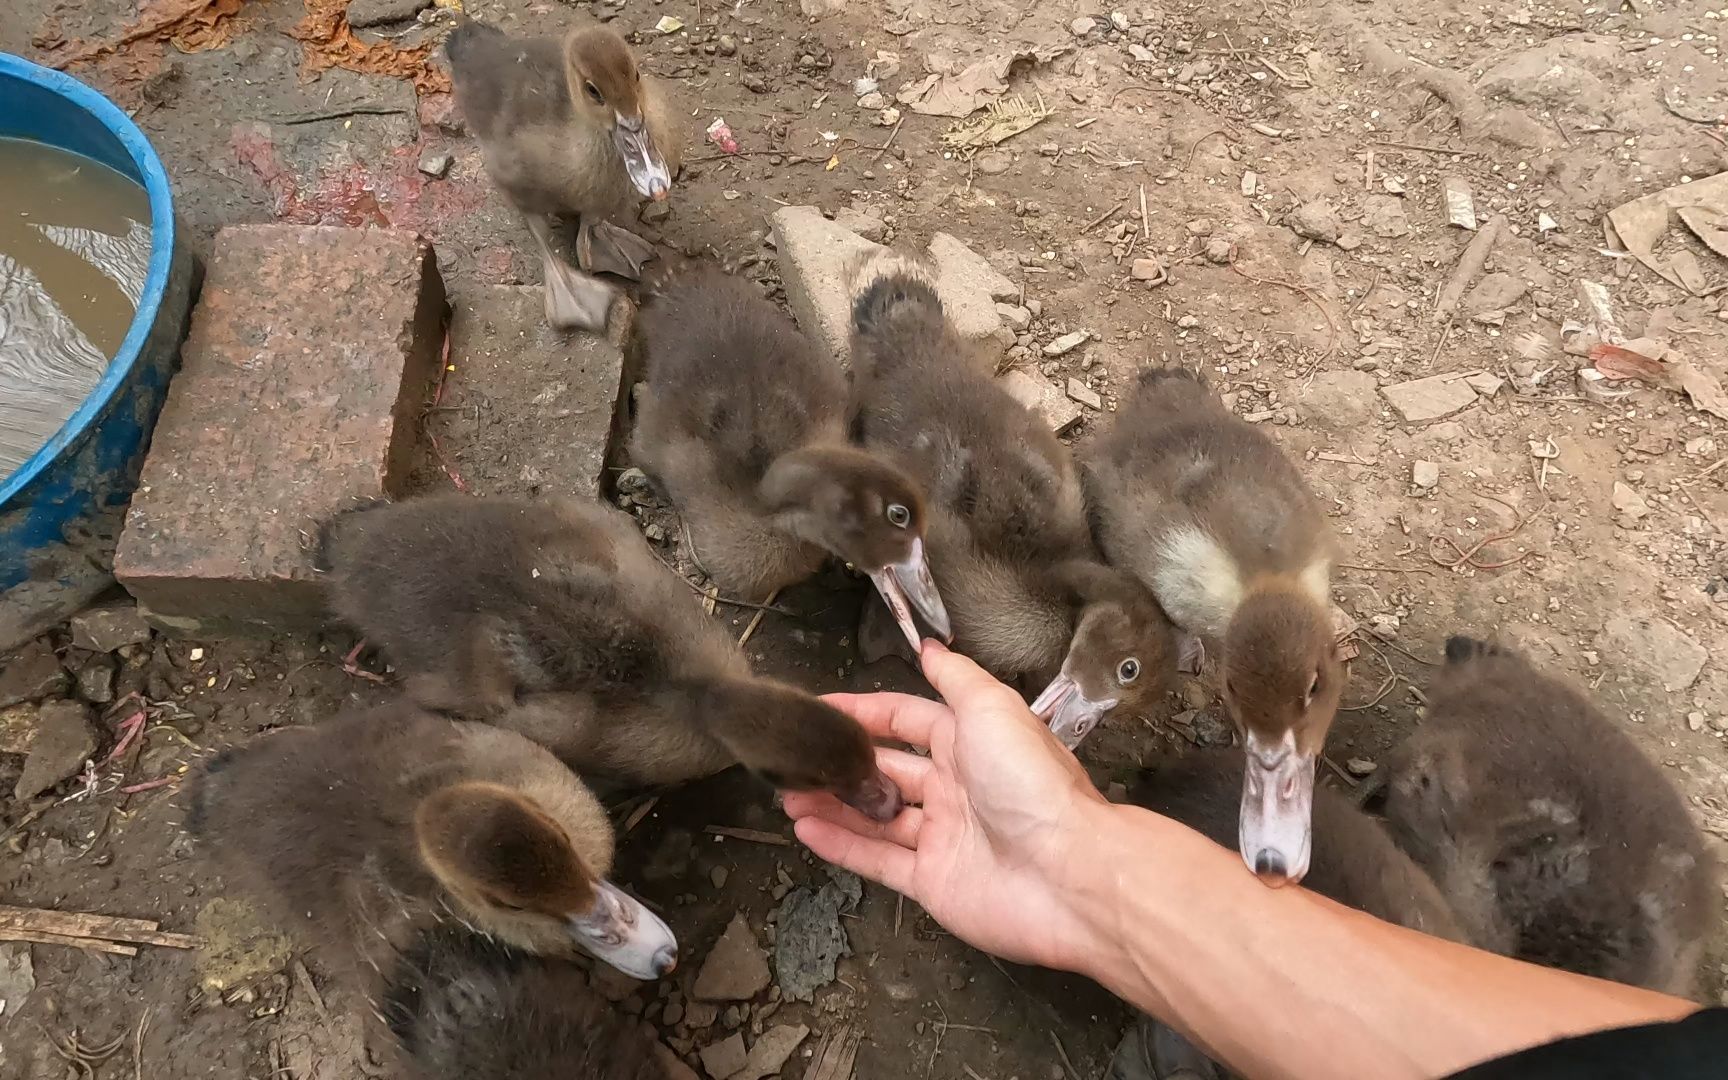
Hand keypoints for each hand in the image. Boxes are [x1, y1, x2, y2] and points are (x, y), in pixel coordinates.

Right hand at [782, 641, 1108, 970]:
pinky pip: (878, 860)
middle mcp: (957, 787)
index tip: (821, 709)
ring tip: (788, 792)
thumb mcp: (992, 708)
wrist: (1068, 873)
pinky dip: (841, 845)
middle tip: (795, 758)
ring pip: (875, 815)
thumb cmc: (1035, 785)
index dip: (864, 713)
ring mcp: (943, 836)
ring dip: (831, 803)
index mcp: (971, 742)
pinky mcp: (934, 881)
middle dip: (840, 762)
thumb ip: (955, 677)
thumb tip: (932, 646)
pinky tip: (807, 829)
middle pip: (886, 769)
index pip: (906, 720)